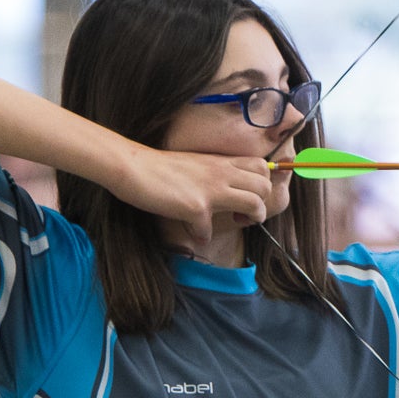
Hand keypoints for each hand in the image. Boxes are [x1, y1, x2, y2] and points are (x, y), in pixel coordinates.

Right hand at [114, 146, 276, 246]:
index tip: (249, 196)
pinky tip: (194, 232)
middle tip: (244, 214)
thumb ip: (216, 173)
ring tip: (233, 222)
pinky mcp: (195, 207)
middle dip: (262, 205)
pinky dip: (202, 235)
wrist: (133, 167)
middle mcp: (221, 173)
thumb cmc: (160, 167)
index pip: (261, 166)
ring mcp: (210, 190)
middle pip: (265, 186)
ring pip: (255, 204)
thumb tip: (228, 190)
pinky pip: (210, 230)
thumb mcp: (197, 163)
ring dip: (250, 219)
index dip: (262, 184)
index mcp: (221, 162)